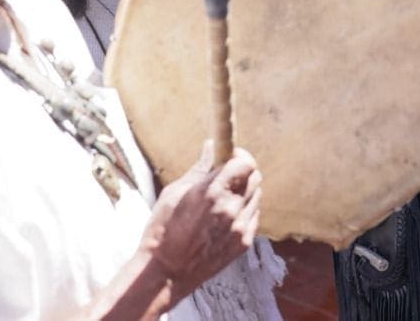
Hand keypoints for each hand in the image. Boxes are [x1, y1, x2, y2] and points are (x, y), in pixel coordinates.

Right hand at [142, 143, 261, 299]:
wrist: (165, 273)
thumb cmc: (163, 230)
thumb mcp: (174, 193)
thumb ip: (199, 169)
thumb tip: (211, 147)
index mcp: (213, 192)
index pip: (246, 163)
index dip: (240, 156)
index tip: (231, 156)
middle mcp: (231, 209)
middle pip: (255, 177)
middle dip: (243, 172)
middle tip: (229, 175)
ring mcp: (240, 228)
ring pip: (256, 197)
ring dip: (245, 192)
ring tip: (225, 198)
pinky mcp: (243, 243)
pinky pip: (253, 217)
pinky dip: (245, 212)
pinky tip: (227, 217)